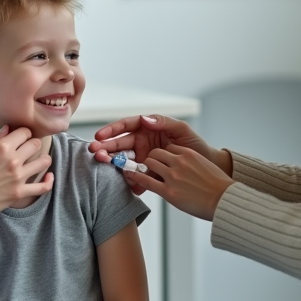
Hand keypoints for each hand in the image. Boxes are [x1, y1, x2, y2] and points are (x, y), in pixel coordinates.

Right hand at [0, 126, 53, 226]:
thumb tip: (6, 129)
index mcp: (0, 146)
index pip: (23, 132)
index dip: (22, 133)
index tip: (20, 137)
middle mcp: (12, 160)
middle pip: (35, 144)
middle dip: (32, 144)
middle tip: (27, 148)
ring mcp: (17, 177)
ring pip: (43, 162)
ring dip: (42, 159)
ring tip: (38, 160)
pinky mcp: (18, 193)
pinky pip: (42, 187)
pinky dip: (48, 181)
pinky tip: (49, 177)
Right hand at [89, 115, 226, 193]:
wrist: (206, 166)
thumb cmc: (194, 144)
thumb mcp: (181, 129)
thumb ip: (163, 122)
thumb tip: (145, 119)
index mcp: (148, 129)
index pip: (126, 126)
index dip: (112, 130)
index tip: (101, 135)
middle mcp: (142, 143)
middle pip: (120, 143)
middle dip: (106, 146)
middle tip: (94, 151)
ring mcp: (143, 159)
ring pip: (123, 159)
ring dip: (112, 161)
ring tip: (103, 163)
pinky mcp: (148, 174)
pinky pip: (135, 176)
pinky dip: (129, 179)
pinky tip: (124, 181)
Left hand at [121, 144, 233, 220]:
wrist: (224, 201)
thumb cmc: (219, 187)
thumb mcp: (206, 166)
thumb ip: (191, 162)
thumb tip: (183, 166)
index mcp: (189, 154)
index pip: (169, 148)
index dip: (164, 155)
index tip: (162, 161)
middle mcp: (179, 162)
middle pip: (156, 153)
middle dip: (151, 159)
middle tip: (148, 167)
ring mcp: (173, 176)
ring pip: (149, 163)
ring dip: (144, 167)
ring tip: (141, 173)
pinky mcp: (168, 191)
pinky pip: (146, 181)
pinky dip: (136, 177)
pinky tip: (130, 177)